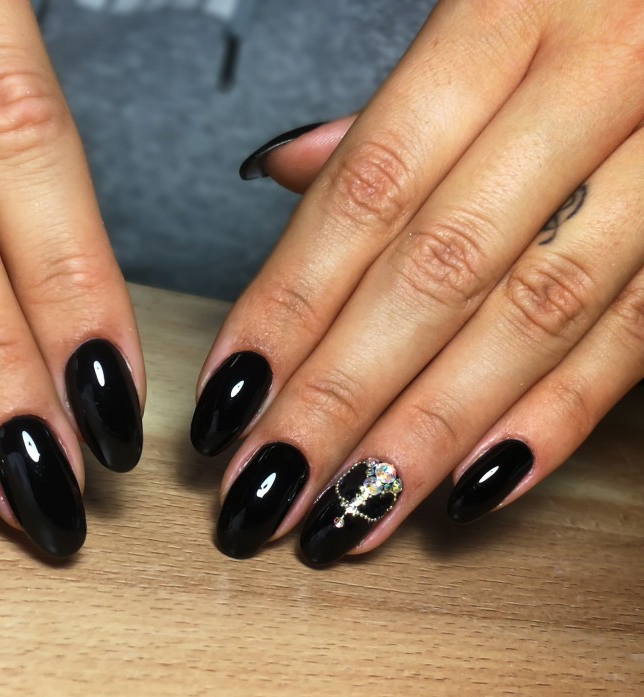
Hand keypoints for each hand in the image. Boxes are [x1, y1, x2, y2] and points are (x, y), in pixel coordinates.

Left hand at [193, 0, 643, 563]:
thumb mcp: (495, 11)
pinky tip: (472, 486)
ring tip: (351, 511)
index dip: (288, 303)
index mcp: (508, 13)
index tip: (229, 396)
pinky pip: (637, 334)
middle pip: (435, 270)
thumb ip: (396, 109)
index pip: (366, 191)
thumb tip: (288, 172)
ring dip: (430, 431)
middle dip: (339, 395)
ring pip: (533, 315)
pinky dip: (554, 417)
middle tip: (267, 484)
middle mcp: (596, 79)